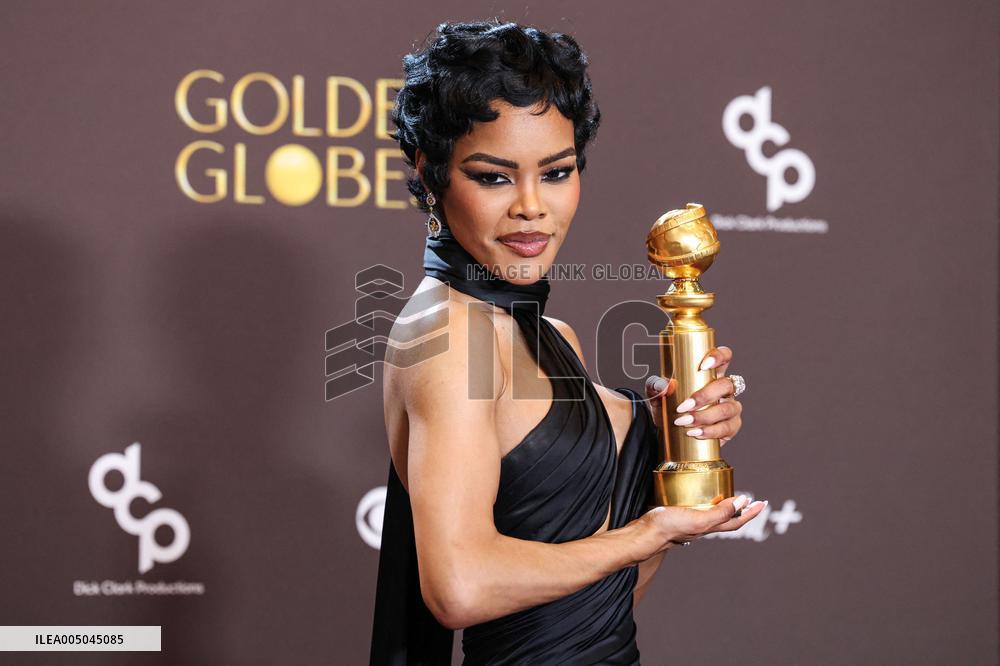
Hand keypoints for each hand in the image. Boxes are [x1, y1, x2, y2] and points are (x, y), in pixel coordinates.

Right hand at [640, 494, 766, 552]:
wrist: (644, 534)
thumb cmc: (669, 527)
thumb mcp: (698, 519)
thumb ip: (720, 513)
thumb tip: (742, 503)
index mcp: (710, 526)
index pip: (737, 520)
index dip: (751, 513)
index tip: (762, 503)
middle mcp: (703, 525)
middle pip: (728, 519)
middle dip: (741, 510)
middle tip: (751, 501)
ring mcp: (691, 521)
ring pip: (714, 515)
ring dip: (724, 506)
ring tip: (728, 496)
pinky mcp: (679, 515)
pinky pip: (699, 509)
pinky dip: (705, 502)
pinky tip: (698, 495)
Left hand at [645, 345, 742, 443]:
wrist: (667, 431)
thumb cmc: (667, 405)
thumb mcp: (656, 394)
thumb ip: (656, 386)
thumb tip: (666, 385)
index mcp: (711, 373)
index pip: (724, 357)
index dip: (719, 357)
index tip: (703, 365)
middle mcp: (725, 389)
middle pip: (726, 385)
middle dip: (705, 396)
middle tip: (683, 406)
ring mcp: (730, 407)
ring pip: (727, 409)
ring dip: (705, 416)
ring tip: (684, 422)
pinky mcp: (730, 427)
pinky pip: (727, 428)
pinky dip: (710, 431)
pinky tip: (696, 433)